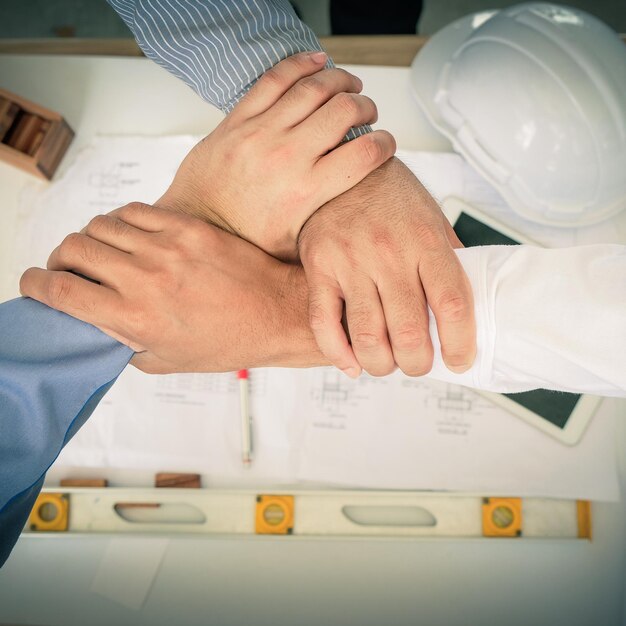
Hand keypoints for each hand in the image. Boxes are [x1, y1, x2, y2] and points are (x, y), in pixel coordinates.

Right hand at [19, 204, 322, 373]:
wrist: (276, 314)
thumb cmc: (227, 342)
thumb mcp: (167, 360)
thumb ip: (123, 341)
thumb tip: (97, 322)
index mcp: (134, 317)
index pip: (59, 290)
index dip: (33, 284)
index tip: (32, 283)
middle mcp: (144, 277)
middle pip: (72, 248)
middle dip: (60, 260)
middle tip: (72, 270)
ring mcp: (167, 247)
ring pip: (101, 225)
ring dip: (92, 239)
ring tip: (107, 254)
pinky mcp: (188, 227)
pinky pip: (136, 212)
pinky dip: (123, 222)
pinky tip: (134, 237)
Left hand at [158, 51, 394, 259]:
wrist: (199, 223)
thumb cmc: (248, 238)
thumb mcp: (295, 246)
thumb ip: (328, 236)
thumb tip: (360, 240)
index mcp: (307, 191)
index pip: (365, 154)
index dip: (386, 143)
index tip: (386, 143)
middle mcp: (287, 157)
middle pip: (344, 111)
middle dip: (366, 106)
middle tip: (367, 112)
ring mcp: (261, 133)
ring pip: (314, 88)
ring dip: (341, 80)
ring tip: (350, 86)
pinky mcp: (239, 119)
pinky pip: (275, 78)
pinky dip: (302, 64)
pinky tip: (318, 62)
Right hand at [299, 157, 475, 377]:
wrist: (344, 168)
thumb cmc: (392, 196)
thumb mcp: (433, 219)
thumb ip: (449, 261)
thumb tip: (467, 307)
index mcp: (426, 242)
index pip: (452, 305)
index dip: (460, 344)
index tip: (460, 361)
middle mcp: (389, 254)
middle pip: (409, 332)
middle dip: (417, 363)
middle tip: (418, 363)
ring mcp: (351, 262)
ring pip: (367, 336)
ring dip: (381, 365)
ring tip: (387, 363)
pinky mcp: (320, 268)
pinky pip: (323, 323)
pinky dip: (339, 354)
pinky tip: (352, 364)